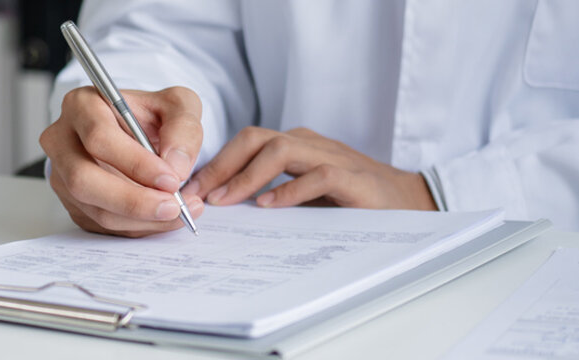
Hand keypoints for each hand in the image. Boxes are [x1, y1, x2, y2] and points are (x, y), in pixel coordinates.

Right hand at [40, 86, 205, 236]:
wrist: (138, 133)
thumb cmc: (152, 115)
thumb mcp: (177, 105)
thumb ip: (182, 128)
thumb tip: (176, 167)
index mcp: (82, 105)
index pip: (99, 138)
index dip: (135, 163)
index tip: (170, 179)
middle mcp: (62, 140)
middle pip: (83, 180)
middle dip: (132, 200)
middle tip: (172, 207)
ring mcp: (62, 175)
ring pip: (94, 209)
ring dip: (140, 219)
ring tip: (179, 212)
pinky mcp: (72, 202)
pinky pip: (103, 224)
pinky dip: (137, 226)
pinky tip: (162, 216)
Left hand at [182, 126, 436, 209]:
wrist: (407, 203)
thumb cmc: (347, 200)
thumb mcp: (300, 194)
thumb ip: (265, 193)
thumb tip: (216, 207)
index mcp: (292, 144)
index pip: (243, 143)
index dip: (213, 163)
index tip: (189, 189)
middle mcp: (307, 143)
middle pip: (254, 138)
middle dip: (221, 165)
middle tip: (198, 193)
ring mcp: (330, 156)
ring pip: (279, 149)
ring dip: (246, 175)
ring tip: (225, 200)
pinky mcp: (352, 178)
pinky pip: (317, 175)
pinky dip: (289, 190)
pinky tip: (269, 206)